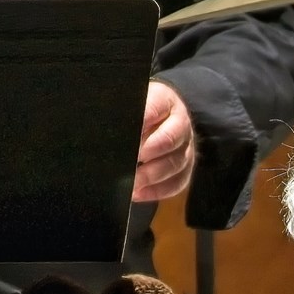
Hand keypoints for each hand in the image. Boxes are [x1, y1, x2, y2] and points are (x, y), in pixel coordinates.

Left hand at [134, 79, 195, 203]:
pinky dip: (157, 191)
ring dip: (152, 175)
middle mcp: (181, 122)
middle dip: (150, 150)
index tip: (128, 133)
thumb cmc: (136, 111)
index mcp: (165, 100)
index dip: (142, 121)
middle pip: (171, 138)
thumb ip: (122, 112)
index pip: (155, 107)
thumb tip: (107, 125)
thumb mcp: (129, 103)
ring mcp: (186, 147)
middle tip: (132, 159)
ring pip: (176, 163)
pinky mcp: (185, 168)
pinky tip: (138, 194)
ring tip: (133, 182)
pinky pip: (177, 183)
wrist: (155, 118)